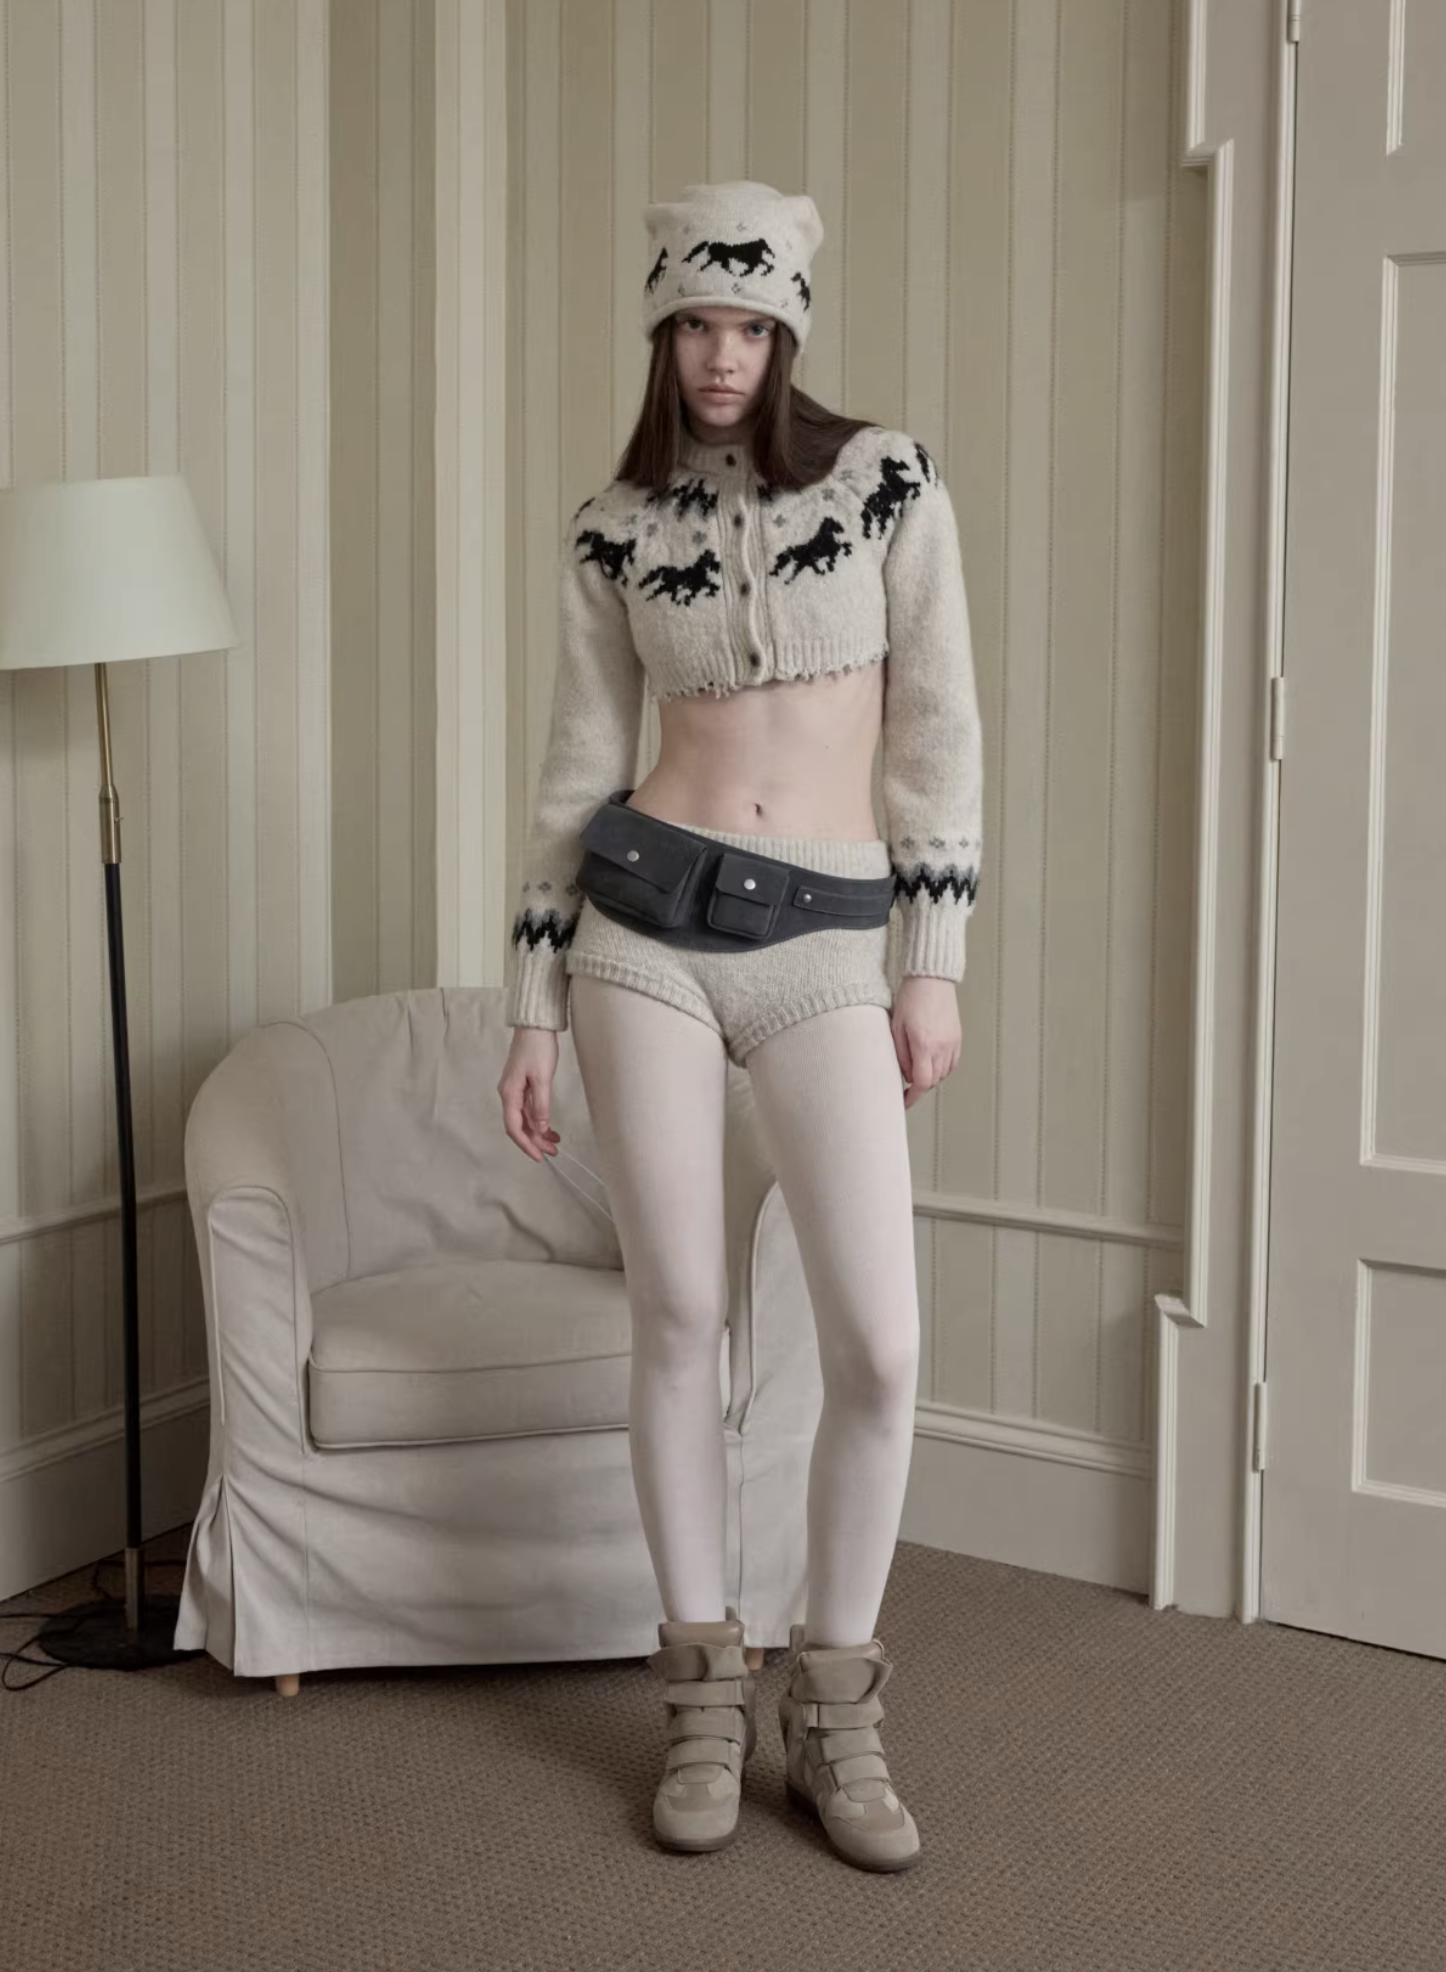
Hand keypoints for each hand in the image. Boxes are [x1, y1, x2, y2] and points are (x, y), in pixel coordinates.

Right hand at [497, 1026, 562, 1160]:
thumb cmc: (537, 1047)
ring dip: (538, 1132)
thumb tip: (540, 1127)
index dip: (526, 1144)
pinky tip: (550, 1126)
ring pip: (525, 1118)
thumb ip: (541, 1106)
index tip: (539, 1157)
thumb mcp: (542, 1079)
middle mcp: (509, 1093)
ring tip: (555, 1142)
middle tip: (552, 1152)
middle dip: (535, 1141)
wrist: (536, 1025)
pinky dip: (539, 1119)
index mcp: (509, 1093)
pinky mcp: (523, 1084)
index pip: (514, 1127)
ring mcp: (516, 1089)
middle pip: (519, 1125)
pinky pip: (529, 1108)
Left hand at [890, 975, 960, 1109]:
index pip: (921, 1082)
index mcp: (924, 1044)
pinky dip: (942, 1068)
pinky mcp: (958, 1037)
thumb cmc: (911, 998)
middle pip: (933, 1080)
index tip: (904, 1102)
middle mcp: (942, 1046)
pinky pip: (952, 1063)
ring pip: (943, 1074)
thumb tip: (906, 1075)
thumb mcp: (897, 1027)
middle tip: (906, 1083)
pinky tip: (932, 1061)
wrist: (931, 978)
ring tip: (917, 1068)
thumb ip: (901, 1054)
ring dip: (931, 1077)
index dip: (912, 1096)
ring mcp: (952, 1042)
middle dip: (919, 1085)